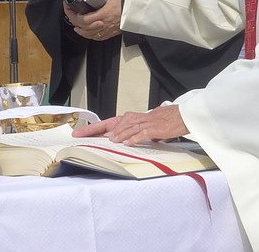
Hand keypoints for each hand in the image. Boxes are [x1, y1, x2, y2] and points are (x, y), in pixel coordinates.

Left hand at [63, 0, 121, 40]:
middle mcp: (102, 25)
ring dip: (81, 31)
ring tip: (76, 26)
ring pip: (89, 35)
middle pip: (83, 28)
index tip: (69, 9)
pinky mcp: (109, 34)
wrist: (135, 14)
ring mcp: (105, 30)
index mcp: (102, 15)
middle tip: (70, 15)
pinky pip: (97, 38)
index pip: (83, 19)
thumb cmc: (125, 5)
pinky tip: (88, 33)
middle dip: (74, 22)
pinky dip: (90, 36)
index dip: (73, 15)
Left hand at [73, 106, 188, 145]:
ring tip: (109, 142)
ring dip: (116, 135)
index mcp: (130, 119)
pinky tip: (127, 143)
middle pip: (112, 125)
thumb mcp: (144, 126)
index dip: (91, 128)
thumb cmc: (163, 122)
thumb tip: (120, 142)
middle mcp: (134, 119)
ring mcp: (145, 123)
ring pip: (126, 128)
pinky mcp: (155, 128)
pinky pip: (142, 133)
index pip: (107, 123)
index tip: (77, 133)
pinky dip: (134, 138)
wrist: (181, 116)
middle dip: (96, 131)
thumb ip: (132, 132)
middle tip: (82, 137)